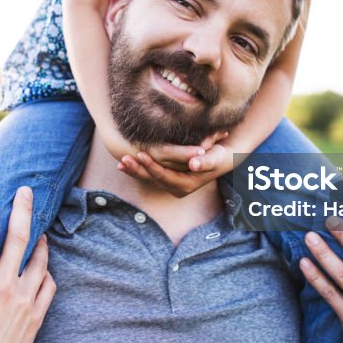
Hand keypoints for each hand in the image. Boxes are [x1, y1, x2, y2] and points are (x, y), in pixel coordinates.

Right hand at [0, 187, 55, 342]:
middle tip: (27, 191)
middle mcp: (5, 286)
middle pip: (20, 236)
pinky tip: (42, 268)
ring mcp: (24, 301)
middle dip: (24, 208)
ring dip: (40, 240)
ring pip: (39, 260)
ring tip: (38, 229)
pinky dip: (46, 272)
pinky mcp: (35, 318)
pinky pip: (48, 286)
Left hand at [118, 138, 232, 197]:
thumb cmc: (219, 154)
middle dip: (137, 170)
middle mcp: (177, 188)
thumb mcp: (216, 156)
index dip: (152, 166)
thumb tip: (194, 164)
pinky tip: (123, 164)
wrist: (221, 158)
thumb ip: (206, 161)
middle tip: (123, 159)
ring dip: (134, 171)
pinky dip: (136, 170)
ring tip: (120, 163)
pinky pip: (148, 176)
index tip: (141, 154)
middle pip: (153, 180)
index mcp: (187, 185)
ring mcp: (170, 184)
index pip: (165, 177)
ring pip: (148, 179)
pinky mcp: (166, 178)